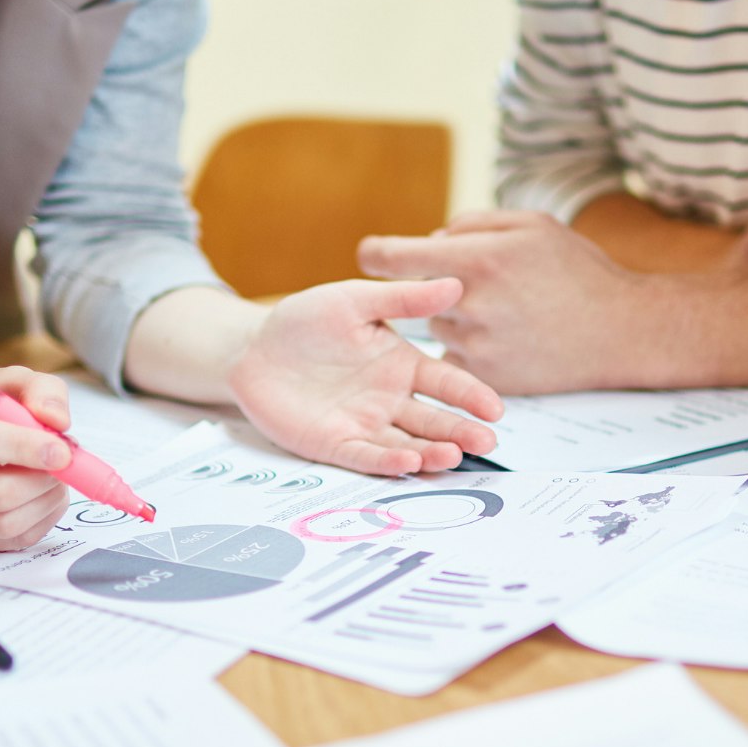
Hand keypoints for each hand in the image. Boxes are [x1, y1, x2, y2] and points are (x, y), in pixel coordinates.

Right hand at [0, 366, 72, 551]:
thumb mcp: (16, 382)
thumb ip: (42, 391)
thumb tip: (56, 420)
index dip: (18, 446)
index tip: (60, 449)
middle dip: (43, 479)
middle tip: (65, 461)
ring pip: (6, 521)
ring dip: (46, 499)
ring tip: (53, 475)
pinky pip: (15, 539)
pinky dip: (43, 517)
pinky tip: (43, 494)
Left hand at [228, 277, 502, 474]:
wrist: (253, 349)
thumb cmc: (305, 321)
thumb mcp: (354, 301)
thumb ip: (403, 298)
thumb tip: (455, 283)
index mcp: (401, 365)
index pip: (446, 383)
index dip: (471, 395)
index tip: (494, 408)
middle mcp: (390, 400)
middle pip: (434, 420)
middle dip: (461, 432)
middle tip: (487, 442)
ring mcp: (365, 425)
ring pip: (407, 444)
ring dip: (432, 453)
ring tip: (453, 456)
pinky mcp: (336, 445)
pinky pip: (367, 457)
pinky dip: (389, 461)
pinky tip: (409, 463)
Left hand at [359, 210, 655, 392]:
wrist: (621, 332)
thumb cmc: (578, 271)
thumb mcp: (531, 224)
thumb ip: (471, 223)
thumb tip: (430, 241)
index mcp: (477, 260)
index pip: (393, 258)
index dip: (376, 255)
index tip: (373, 257)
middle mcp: (470, 306)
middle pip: (418, 294)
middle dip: (438, 287)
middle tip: (487, 285)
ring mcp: (477, 346)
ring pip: (438, 327)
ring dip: (457, 318)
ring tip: (507, 313)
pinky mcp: (487, 378)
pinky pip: (456, 358)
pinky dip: (472, 347)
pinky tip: (509, 338)